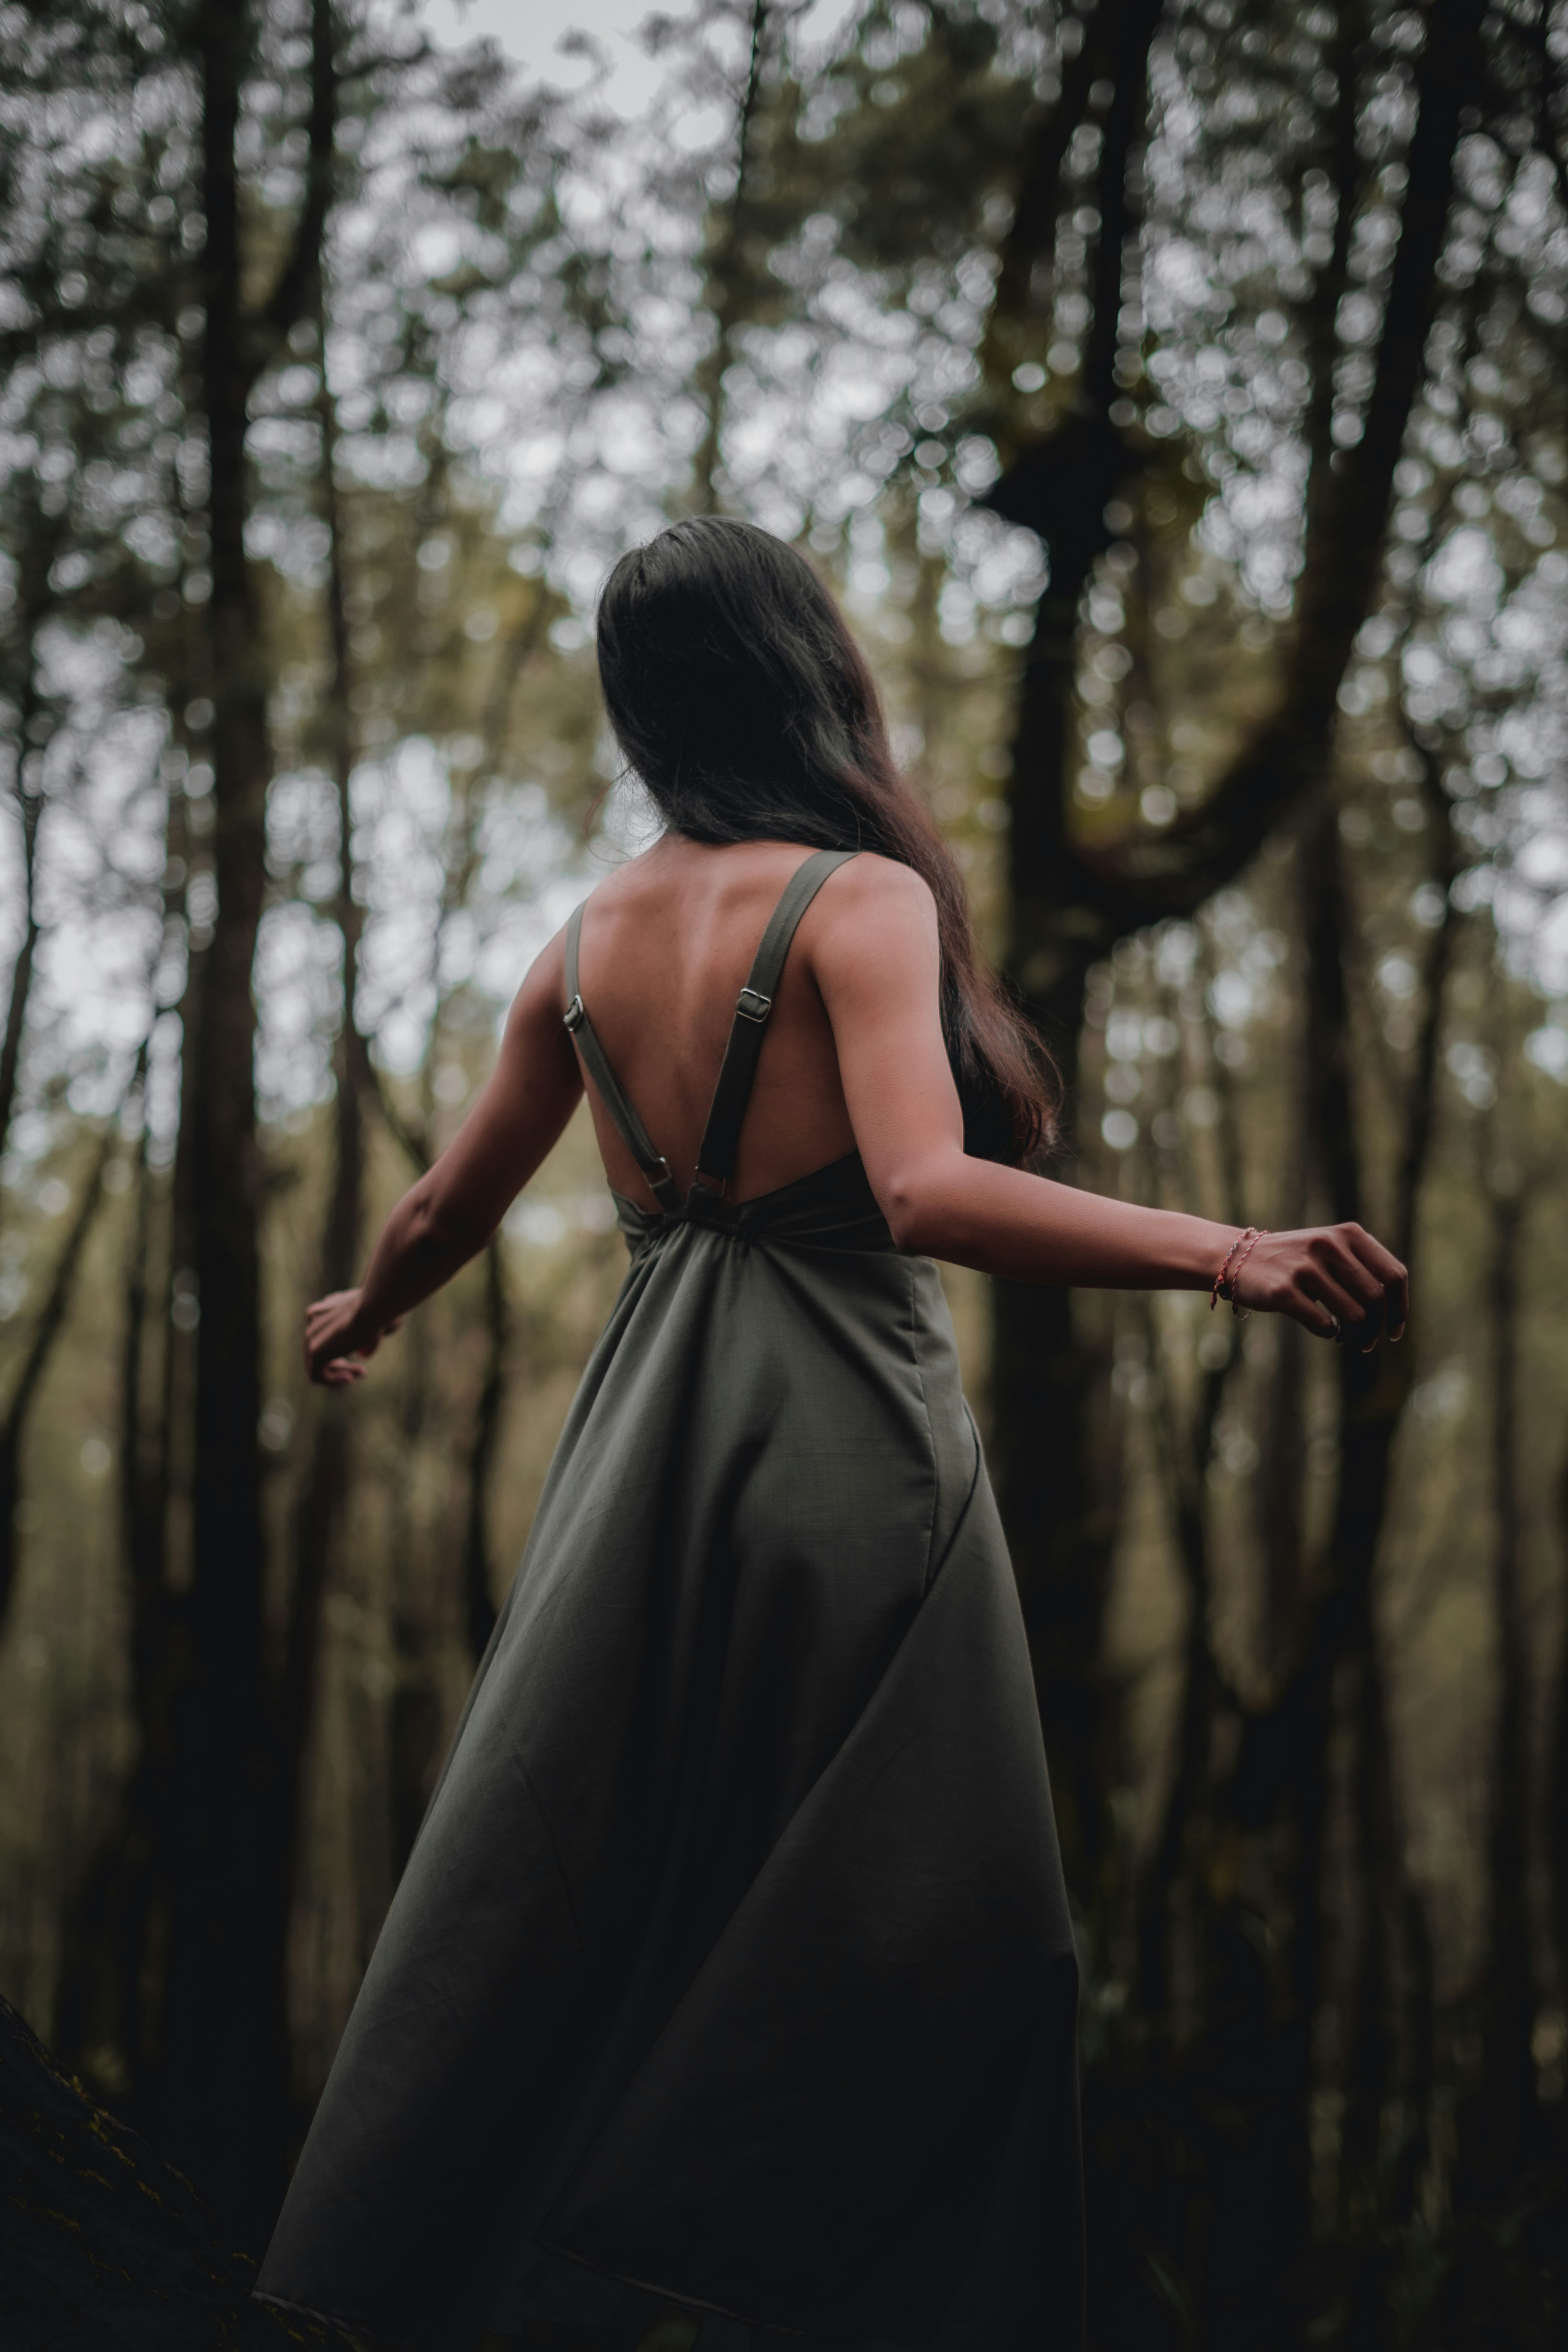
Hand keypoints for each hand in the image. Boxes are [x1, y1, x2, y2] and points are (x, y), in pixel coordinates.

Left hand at [304, 1287, 400, 1387]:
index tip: (362, 1355)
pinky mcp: (314, 1350)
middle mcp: (313, 1320)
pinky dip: (333, 1381)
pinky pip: (315, 1375)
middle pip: (321, 1351)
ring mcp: (311, 1335)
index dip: (344, 1351)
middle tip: (362, 1371)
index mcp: (324, 1309)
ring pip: (317, 1364)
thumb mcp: (376, 1323)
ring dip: (340, 1374)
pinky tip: (350, 1378)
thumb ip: (368, 1336)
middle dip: (342, 1364)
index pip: (326, 1337)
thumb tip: (363, 1354)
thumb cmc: (383, 1311)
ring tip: (361, 1373)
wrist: (374, 1307)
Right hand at [1231, 1224, 1407, 1347]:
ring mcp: (1304, 1267)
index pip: (1394, 1275)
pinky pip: (1324, 1325)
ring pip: (1353, 1315)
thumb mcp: (1332, 1249)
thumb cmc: (1295, 1261)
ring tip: (1346, 1338)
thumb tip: (1395, 1314)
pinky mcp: (1283, 1291)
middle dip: (1375, 1328)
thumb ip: (1364, 1269)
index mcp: (1347, 1234)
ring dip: (1354, 1336)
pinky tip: (1326, 1330)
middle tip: (1367, 1342)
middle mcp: (1328, 1245)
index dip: (1400, 1308)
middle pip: (1375, 1299)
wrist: (1238, 1258)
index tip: (1395, 1330)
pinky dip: (1330, 1334)